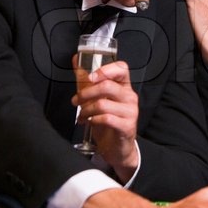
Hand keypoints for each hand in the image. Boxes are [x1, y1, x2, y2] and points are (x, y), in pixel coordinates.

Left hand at [72, 57, 138, 180]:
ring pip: (103, 104)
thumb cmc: (108, 121)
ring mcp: (130, 112)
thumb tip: (77, 60)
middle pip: (107, 86)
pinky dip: (93, 120)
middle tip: (77, 100)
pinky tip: (91, 122)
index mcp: (124, 87)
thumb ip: (86, 80)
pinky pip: (106, 118)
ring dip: (86, 110)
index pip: (122, 69)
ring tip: (82, 115)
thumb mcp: (96, 98)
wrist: (117, 147)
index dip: (105, 69)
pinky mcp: (127, 126)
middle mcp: (129, 97)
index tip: (90, 76)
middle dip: (86, 93)